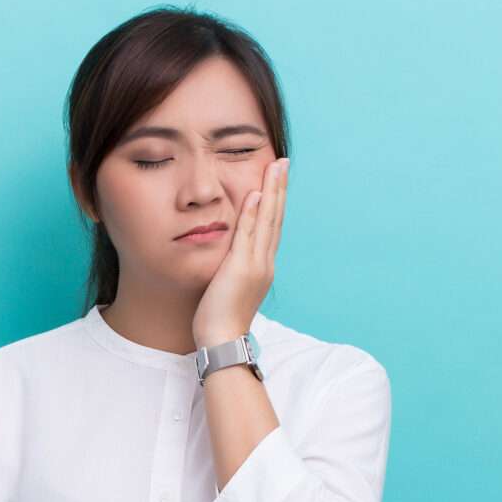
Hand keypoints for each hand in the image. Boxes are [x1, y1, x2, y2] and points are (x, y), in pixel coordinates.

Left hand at [192, 157, 289, 347]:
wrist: (221, 340)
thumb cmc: (219, 319)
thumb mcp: (228, 287)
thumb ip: (233, 268)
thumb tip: (229, 257)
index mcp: (261, 266)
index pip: (270, 226)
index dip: (275, 201)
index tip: (276, 178)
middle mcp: (264, 263)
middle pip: (275, 218)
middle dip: (279, 188)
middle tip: (283, 161)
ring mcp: (255, 265)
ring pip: (267, 222)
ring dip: (272, 192)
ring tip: (276, 167)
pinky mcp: (241, 270)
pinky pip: (248, 236)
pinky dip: (253, 215)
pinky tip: (256, 194)